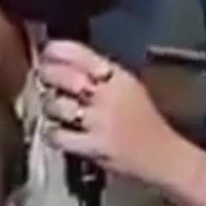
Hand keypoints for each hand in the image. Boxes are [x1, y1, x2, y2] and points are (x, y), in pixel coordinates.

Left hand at [37, 40, 193, 188]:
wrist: (163, 155)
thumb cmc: (145, 120)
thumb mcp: (129, 87)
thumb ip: (100, 74)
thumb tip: (62, 63)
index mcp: (118, 76)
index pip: (79, 53)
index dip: (56, 50)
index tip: (46, 53)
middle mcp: (108, 95)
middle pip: (63, 76)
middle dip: (47, 75)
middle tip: (43, 79)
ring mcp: (99, 121)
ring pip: (56, 105)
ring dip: (49, 106)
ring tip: (53, 108)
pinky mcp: (93, 146)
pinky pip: (58, 135)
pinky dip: (51, 132)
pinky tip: (55, 131)